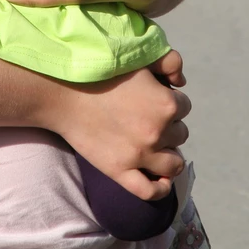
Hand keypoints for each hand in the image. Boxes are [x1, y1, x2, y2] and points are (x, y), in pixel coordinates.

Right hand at [40, 56, 190, 200]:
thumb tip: (182, 84)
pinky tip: (160, 179)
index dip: (170, 99)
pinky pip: (151, 191)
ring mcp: (140, 155)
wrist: (64, 92)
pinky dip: (161, 188)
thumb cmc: (100, 70)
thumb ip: (169, 62)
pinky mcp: (121, 171)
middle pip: (180, 134)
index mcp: (166, 103)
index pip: (184, 106)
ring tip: (155, 144)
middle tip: (147, 117)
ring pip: (174, 164)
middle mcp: (158, 132)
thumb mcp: (138, 58)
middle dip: (169, 125)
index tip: (153, 97)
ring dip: (168, 153)